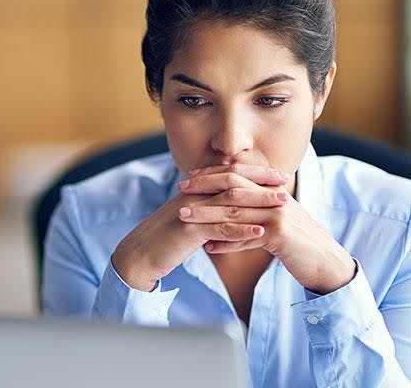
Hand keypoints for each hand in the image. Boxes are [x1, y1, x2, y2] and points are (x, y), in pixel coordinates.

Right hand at [111, 165, 288, 290]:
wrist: (140, 253)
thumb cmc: (165, 238)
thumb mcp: (188, 219)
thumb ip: (207, 210)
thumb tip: (228, 208)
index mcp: (194, 190)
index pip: (229, 174)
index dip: (254, 173)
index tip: (277, 175)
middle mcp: (194, 195)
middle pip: (233, 182)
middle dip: (262, 182)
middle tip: (286, 184)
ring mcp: (191, 211)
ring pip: (230, 202)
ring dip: (259, 202)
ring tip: (284, 205)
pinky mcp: (189, 230)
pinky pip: (220, 228)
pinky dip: (242, 230)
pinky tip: (261, 233)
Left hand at [178, 164, 355, 294]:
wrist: (326, 263)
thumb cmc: (297, 244)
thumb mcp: (274, 224)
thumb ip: (252, 215)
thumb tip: (222, 221)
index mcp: (272, 191)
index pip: (238, 175)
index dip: (212, 175)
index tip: (188, 178)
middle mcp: (275, 198)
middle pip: (234, 187)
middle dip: (204, 187)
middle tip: (180, 189)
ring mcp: (278, 215)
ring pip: (235, 211)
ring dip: (207, 215)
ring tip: (184, 217)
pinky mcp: (281, 235)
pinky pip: (247, 237)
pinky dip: (226, 242)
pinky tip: (208, 247)